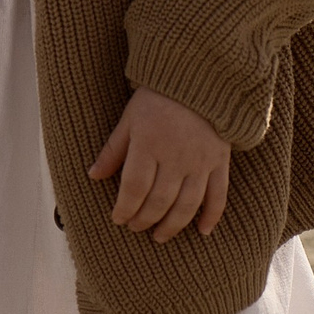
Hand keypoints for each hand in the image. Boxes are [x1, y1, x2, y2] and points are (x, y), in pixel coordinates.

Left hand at [89, 87, 230, 242]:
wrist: (200, 77)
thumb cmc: (158, 98)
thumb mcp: (129, 119)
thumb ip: (113, 150)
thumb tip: (94, 176)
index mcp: (148, 144)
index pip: (134, 188)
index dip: (124, 208)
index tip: (118, 219)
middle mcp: (175, 156)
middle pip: (159, 200)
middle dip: (144, 220)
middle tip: (136, 227)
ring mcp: (200, 161)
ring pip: (186, 205)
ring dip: (172, 226)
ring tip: (160, 236)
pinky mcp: (219, 161)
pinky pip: (218, 195)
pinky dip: (212, 216)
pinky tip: (203, 231)